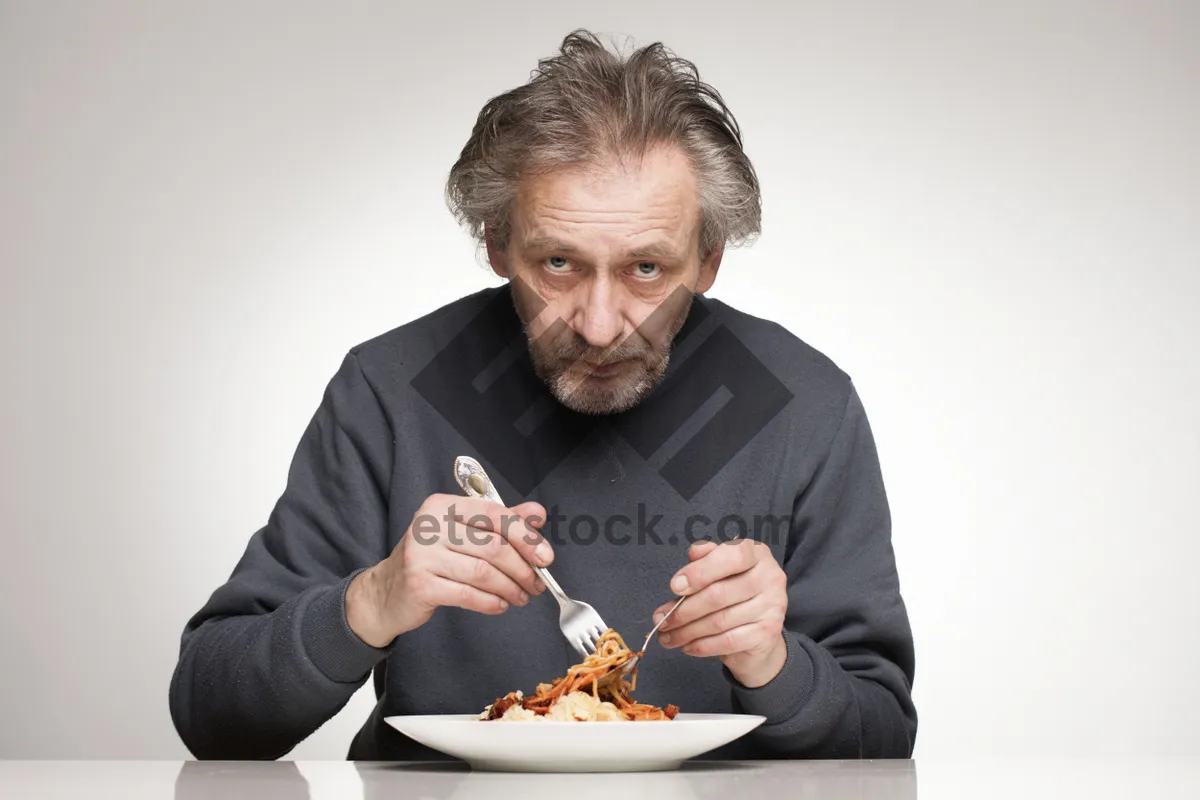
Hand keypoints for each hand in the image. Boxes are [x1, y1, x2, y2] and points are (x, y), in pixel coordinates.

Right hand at [346, 494, 551, 647]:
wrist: (386, 592)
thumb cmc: (431, 560)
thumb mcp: (463, 533)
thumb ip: (501, 522)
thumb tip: (537, 513)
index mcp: (441, 505)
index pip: (494, 514)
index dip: (525, 536)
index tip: (546, 557)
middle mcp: (428, 525)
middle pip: (492, 546)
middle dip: (522, 568)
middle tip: (536, 583)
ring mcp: (421, 555)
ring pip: (484, 572)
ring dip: (510, 588)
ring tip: (521, 597)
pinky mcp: (420, 585)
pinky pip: (468, 595)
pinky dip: (491, 602)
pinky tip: (500, 605)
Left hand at [652, 538, 787, 687]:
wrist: (759, 632)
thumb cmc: (733, 593)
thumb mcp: (719, 570)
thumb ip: (705, 559)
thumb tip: (693, 553)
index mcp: (756, 553)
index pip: (730, 557)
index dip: (699, 572)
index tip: (674, 587)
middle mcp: (769, 577)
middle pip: (719, 594)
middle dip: (683, 610)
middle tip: (661, 620)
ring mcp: (772, 607)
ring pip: (719, 621)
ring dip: (687, 631)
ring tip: (668, 636)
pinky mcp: (767, 634)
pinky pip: (727, 641)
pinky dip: (702, 646)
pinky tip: (687, 646)